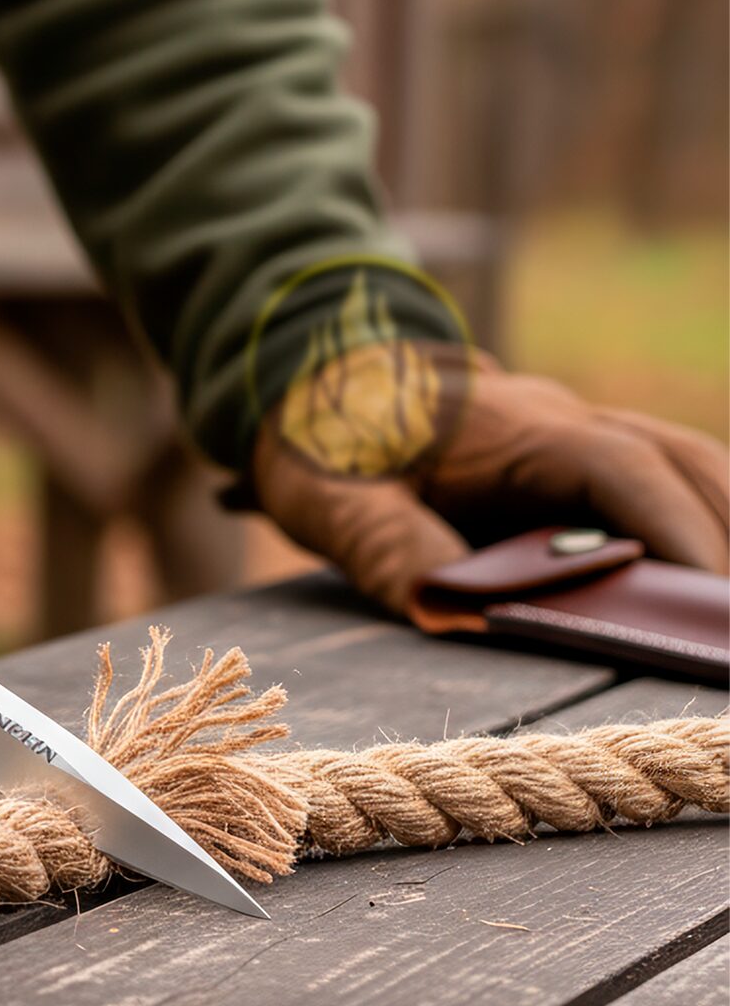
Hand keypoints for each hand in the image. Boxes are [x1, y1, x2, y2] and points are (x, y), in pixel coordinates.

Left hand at [251, 346, 729, 624]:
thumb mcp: (333, 498)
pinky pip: (661, 480)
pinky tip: (697, 583)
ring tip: (716, 614)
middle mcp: (563, 423)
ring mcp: (577, 434)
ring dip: (721, 528)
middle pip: (680, 464)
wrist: (315, 379)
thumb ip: (387, 546)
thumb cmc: (326, 443)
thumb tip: (450, 611)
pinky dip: (696, 522)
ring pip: (685, 467)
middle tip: (719, 626)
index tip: (702, 596)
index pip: (619, 467)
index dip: (673, 528)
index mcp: (512, 428)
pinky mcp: (575, 460)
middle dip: (720, 538)